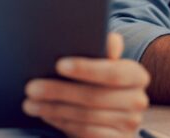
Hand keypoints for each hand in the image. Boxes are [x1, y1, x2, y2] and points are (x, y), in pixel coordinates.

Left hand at [23, 32, 149, 137]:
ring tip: (31, 103)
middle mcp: (138, 100)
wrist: (111, 119)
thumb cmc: (101, 83)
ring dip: (54, 109)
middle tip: (31, 87)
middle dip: (58, 91)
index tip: (59, 65)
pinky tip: (46, 115)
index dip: (86, 69)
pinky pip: (86, 132)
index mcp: (137, 75)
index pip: (113, 72)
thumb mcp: (102, 64)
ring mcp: (129, 124)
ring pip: (86, 116)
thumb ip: (104, 49)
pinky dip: (62, 123)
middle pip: (94, 96)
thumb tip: (110, 41)